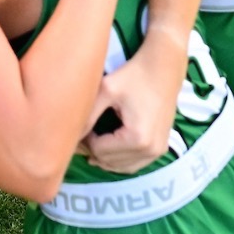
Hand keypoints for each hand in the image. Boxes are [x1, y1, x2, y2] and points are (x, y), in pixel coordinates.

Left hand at [80, 36, 184, 173]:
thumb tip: (69, 136)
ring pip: (121, 167)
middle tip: (85, 130)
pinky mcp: (161, 148)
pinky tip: (110, 144)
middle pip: (109, 162)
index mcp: (137, 138)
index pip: (99, 151)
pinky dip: (120, 159)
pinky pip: (135, 164)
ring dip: (105, 156)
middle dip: (93, 149)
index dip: (85, 139)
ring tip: (95, 137)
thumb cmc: (134, 75)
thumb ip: (87, 115)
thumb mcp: (106, 91)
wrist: (164, 66)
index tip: (82, 123)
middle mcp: (150, 150)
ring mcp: (158, 151)